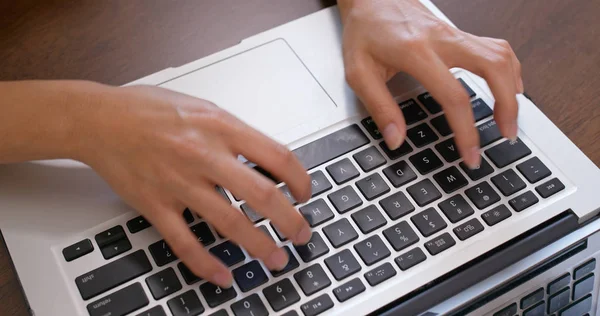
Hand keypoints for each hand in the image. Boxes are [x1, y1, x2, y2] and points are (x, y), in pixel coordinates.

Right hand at [76, 84, 311, 286]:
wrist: (100, 119)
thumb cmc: (150, 110)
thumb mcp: (203, 108)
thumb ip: (235, 134)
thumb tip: (266, 160)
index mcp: (221, 127)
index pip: (277, 156)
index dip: (300, 179)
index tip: (304, 194)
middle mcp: (204, 155)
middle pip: (262, 195)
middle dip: (290, 221)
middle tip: (302, 234)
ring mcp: (179, 183)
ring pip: (230, 222)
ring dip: (259, 245)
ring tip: (276, 258)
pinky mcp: (156, 205)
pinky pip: (185, 242)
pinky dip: (206, 264)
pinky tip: (223, 276)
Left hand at [338, 0, 522, 167]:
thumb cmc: (364, 31)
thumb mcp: (359, 72)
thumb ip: (379, 107)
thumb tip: (396, 139)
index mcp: (417, 52)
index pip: (454, 96)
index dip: (467, 131)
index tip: (471, 155)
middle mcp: (443, 40)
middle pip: (494, 68)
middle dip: (508, 106)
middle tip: (506, 135)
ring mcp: (454, 33)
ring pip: (501, 55)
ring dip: (512, 87)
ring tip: (509, 117)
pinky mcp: (459, 32)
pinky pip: (495, 48)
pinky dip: (508, 69)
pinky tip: (507, 87)